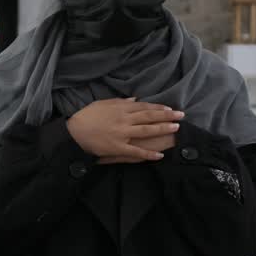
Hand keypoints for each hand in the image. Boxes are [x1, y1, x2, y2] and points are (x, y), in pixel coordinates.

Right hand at [66, 97, 183, 162]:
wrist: (74, 132)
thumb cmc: (87, 116)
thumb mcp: (103, 103)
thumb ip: (120, 101)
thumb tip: (135, 99)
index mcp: (120, 108)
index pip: (144, 106)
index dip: (158, 107)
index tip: (170, 108)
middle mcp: (124, 119)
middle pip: (149, 116)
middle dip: (166, 115)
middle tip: (181, 115)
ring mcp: (122, 134)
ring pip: (146, 131)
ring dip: (162, 128)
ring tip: (175, 128)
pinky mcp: (118, 148)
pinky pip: (136, 152)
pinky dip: (148, 154)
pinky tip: (159, 156)